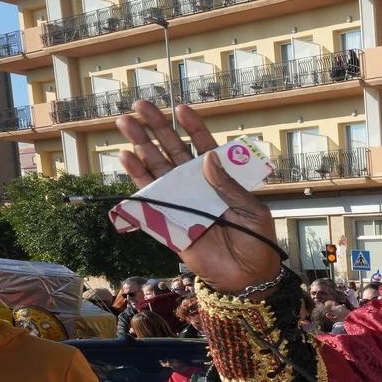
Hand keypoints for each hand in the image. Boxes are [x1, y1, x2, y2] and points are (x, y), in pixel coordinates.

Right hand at [115, 99, 280, 292]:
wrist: (246, 277)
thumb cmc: (256, 243)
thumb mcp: (251, 210)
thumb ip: (229, 186)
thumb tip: (207, 157)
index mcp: (221, 179)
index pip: (204, 146)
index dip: (193, 127)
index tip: (181, 108)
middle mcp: (197, 185)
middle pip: (174, 150)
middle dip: (157, 127)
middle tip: (140, 104)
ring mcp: (181, 200)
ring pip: (157, 167)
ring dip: (141, 145)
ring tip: (125, 123)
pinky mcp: (167, 220)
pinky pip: (150, 196)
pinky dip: (138, 177)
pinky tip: (127, 157)